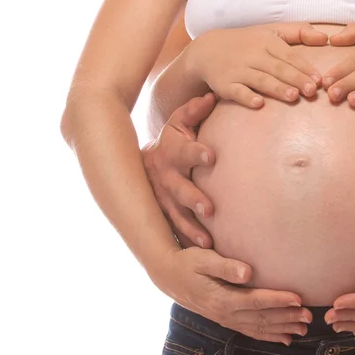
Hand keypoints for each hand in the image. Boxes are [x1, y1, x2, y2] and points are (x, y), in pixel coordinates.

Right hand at [142, 93, 216, 247]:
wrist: (144, 163)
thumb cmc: (172, 141)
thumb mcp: (179, 123)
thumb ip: (193, 111)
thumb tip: (211, 96)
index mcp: (172, 153)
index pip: (185, 151)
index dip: (196, 153)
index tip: (211, 155)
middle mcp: (166, 178)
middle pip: (178, 190)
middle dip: (193, 199)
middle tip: (209, 209)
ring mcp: (163, 200)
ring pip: (175, 217)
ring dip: (190, 229)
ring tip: (207, 243)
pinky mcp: (164, 216)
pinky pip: (174, 232)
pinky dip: (185, 244)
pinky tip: (201, 258)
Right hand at [155, 246, 311, 344]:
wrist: (169, 277)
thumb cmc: (188, 263)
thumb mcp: (202, 259)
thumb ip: (224, 266)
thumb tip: (247, 272)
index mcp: (221, 298)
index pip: (255, 301)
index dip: (278, 300)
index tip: (298, 298)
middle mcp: (225, 314)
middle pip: (261, 318)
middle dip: (286, 318)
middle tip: (309, 317)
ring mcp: (226, 319)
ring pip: (259, 328)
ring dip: (282, 329)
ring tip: (303, 329)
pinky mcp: (227, 320)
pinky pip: (251, 331)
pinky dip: (269, 336)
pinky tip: (285, 339)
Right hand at [186, 23, 327, 107]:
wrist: (207, 51)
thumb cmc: (246, 43)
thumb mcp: (270, 32)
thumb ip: (298, 33)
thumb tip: (325, 38)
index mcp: (267, 41)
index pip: (289, 55)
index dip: (305, 68)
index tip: (319, 80)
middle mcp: (253, 55)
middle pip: (278, 68)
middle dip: (296, 79)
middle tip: (312, 91)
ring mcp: (238, 70)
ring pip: (261, 80)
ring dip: (277, 88)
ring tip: (293, 97)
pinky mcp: (225, 84)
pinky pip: (237, 92)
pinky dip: (247, 97)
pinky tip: (258, 104)